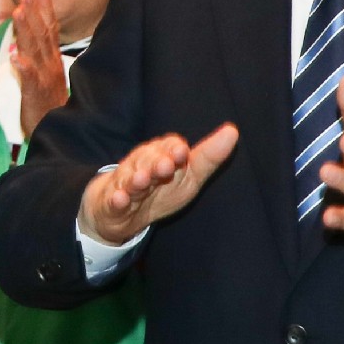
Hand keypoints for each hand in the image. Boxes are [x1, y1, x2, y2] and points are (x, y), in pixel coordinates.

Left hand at [9, 0, 68, 140]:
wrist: (62, 133)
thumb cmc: (51, 106)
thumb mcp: (46, 78)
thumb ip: (37, 60)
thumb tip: (23, 45)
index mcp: (52, 60)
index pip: (49, 29)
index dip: (45, 8)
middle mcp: (49, 65)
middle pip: (42, 33)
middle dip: (35, 11)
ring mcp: (44, 78)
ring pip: (34, 50)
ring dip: (26, 30)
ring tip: (19, 12)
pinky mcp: (36, 93)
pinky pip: (29, 78)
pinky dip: (23, 67)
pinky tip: (15, 57)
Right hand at [80, 124, 240, 245]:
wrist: (118, 213)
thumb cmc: (160, 191)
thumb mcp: (189, 178)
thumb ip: (209, 157)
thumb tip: (233, 131)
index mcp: (161, 157)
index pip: (167, 147)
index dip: (173, 149)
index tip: (181, 152)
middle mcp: (142, 167)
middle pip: (148, 161)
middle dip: (156, 162)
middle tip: (166, 165)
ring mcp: (125, 184)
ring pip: (130, 179)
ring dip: (137, 179)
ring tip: (143, 180)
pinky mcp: (111, 203)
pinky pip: (113, 201)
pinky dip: (116, 199)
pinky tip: (120, 198)